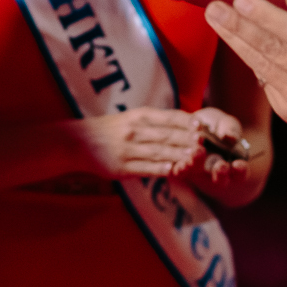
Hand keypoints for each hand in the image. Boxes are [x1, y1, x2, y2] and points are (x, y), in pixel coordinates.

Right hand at [74, 106, 210, 177]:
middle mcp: (135, 130)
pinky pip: (145, 168)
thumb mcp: (132, 118)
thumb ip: (156, 122)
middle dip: (189, 140)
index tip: (204, 127)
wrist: (79, 142)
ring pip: (159, 152)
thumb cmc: (111, 130)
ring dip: (180, 155)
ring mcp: (129, 149)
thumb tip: (186, 124)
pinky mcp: (122, 167)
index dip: (188, 123)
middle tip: (208, 145)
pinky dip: (160, 168)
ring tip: (196, 158)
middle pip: (168, 135)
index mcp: (140, 116)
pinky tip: (173, 170)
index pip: (170, 117)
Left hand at [185, 106, 254, 187]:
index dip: (241, 170)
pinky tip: (177, 165)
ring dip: (195, 169)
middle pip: (220, 179)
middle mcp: (217, 174)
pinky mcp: (182, 168)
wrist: (200, 126)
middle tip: (220, 165)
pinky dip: (179, 169)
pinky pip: (180, 172)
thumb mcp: (226, 124)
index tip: (239, 164)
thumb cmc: (220, 126)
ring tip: (192, 162)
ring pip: (198, 175)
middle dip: (220, 173)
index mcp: (234, 166)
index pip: (240, 173)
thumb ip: (230, 129)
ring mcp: (199, 173)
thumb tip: (229, 136)